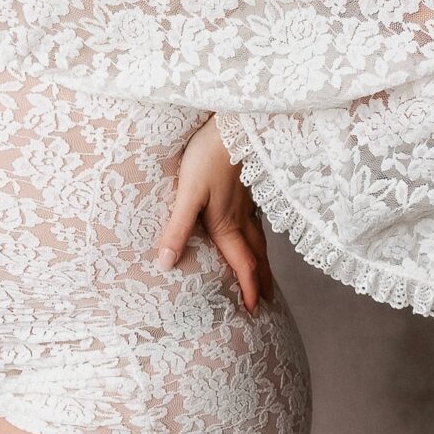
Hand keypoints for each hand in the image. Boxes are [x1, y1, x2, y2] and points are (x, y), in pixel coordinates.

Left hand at [156, 117, 275, 313]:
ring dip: (263, 261)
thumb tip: (166, 264)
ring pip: (260, 238)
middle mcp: (242, 217)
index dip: (247, 289)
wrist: (233, 122)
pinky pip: (258, 220)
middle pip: (257, 256)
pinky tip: (256, 231)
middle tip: (267, 302)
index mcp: (226, 224)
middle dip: (261, 281)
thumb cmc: (208, 156)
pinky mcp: (248, 185)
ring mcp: (248, 201)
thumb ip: (177, 228)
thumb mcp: (187, 193)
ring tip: (265, 274)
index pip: (242, 264)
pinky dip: (260, 236)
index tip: (252, 311)